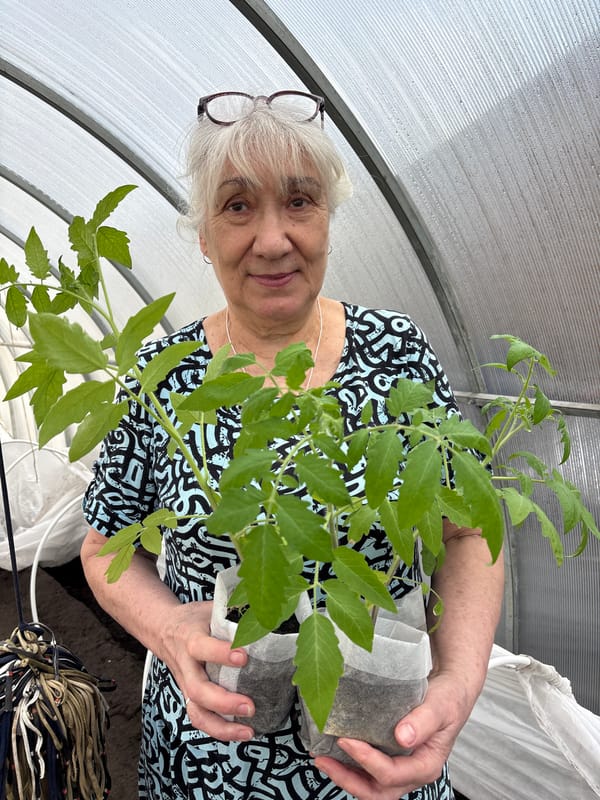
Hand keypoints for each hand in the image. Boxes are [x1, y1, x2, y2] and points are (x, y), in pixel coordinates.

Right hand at [163, 600, 254, 741]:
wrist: (163, 629)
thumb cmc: (194, 618)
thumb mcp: (209, 607)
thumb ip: (233, 610)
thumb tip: (266, 607)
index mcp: (190, 638)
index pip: (201, 647)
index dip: (220, 653)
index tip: (244, 657)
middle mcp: (186, 665)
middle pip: (197, 689)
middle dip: (224, 701)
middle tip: (250, 706)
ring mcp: (187, 684)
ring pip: (196, 711)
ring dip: (222, 726)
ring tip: (248, 731)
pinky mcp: (191, 697)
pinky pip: (201, 718)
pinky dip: (220, 730)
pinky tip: (242, 733)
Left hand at [313, 672, 472, 799]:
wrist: (451, 691)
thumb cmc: (448, 699)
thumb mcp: (440, 706)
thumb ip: (423, 721)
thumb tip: (402, 737)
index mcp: (426, 765)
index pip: (392, 774)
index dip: (367, 761)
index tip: (347, 740)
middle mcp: (413, 772)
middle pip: (377, 792)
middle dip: (348, 780)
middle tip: (323, 760)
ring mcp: (402, 767)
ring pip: (371, 786)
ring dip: (345, 776)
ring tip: (322, 758)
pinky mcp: (392, 757)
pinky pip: (369, 771)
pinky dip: (351, 765)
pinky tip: (335, 751)